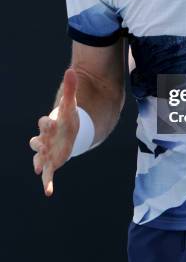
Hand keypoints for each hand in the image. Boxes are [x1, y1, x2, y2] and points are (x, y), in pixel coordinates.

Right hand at [29, 69, 79, 196]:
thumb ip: (70, 89)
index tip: (50, 121)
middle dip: (37, 142)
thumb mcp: (70, 104)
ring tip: (38, 168)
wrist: (67, 132)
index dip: (47, 122)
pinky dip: (47, 182)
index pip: (45, 123)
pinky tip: (48, 192)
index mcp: (49, 124)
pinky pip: (48, 174)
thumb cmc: (67, 118)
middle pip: (36, 141)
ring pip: (38, 158)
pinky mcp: (52, 163)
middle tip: (39, 144)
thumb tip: (72, 70)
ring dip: (38, 162)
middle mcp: (44, 139)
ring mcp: (47, 152)